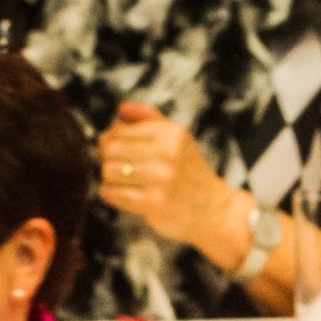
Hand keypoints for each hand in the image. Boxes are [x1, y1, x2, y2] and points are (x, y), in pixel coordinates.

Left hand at [97, 102, 227, 250]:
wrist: (214, 211)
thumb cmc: (191, 174)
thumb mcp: (179, 138)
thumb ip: (150, 118)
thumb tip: (120, 108)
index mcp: (169, 133)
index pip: (119, 130)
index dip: (110, 140)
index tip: (115, 151)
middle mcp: (166, 152)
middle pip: (110, 149)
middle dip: (106, 159)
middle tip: (114, 167)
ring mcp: (160, 178)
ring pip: (109, 171)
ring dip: (108, 178)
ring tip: (120, 182)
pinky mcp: (154, 203)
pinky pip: (114, 194)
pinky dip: (109, 194)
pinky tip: (117, 194)